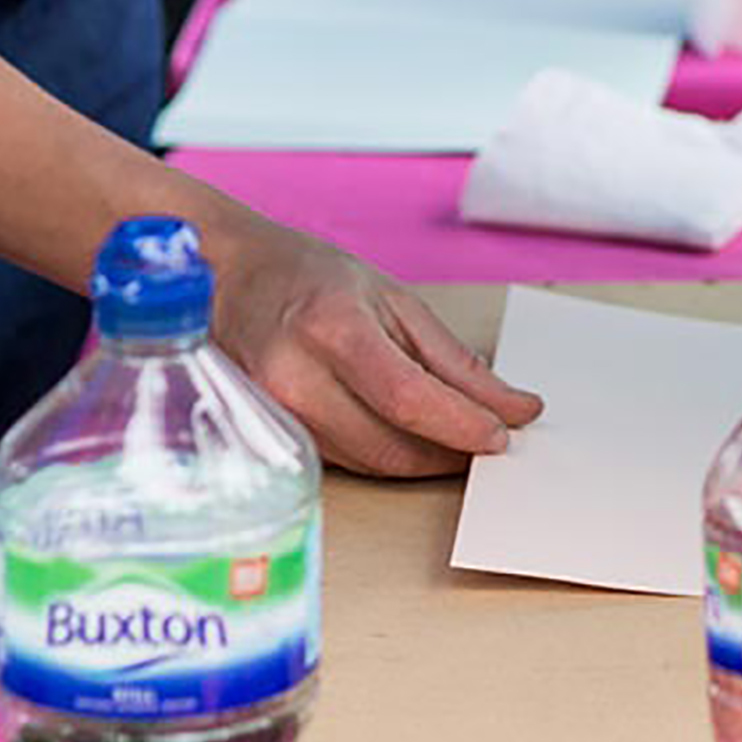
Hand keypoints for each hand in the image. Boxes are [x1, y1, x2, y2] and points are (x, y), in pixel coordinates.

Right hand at [204, 208, 539, 475]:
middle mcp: (295, 377)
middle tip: (486, 440)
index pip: (410, 399)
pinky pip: (344, 462)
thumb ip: (455, 360)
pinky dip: (384, 454)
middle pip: (390, 446)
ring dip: (422, 460)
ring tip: (450, 434)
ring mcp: (273, 414)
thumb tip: (515, 408)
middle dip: (450, 453)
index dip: (462, 426)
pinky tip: (404, 435)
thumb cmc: (310, 279)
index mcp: (333, 329)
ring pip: (369, 464)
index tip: (502, 435)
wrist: (227, 278)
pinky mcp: (266, 439)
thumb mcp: (393, 298)